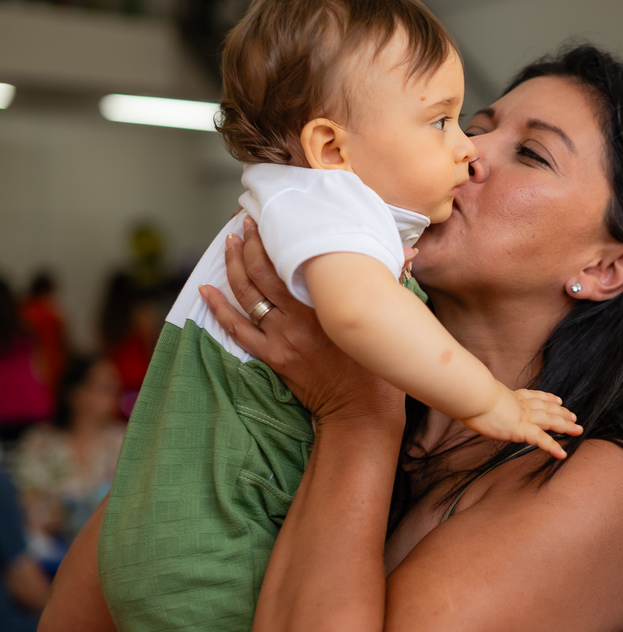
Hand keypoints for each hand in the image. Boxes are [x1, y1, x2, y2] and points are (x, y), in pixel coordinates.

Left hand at [199, 217, 408, 425]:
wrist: (361, 412)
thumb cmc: (380, 367)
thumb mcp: (390, 319)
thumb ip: (394, 282)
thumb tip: (407, 254)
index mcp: (326, 306)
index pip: (292, 262)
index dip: (274, 238)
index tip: (268, 219)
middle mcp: (299, 318)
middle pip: (263, 273)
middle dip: (249, 245)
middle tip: (243, 226)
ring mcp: (282, 339)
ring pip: (247, 295)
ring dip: (233, 267)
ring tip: (228, 245)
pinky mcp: (273, 358)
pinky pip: (237, 330)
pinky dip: (219, 309)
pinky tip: (206, 291)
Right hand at [459, 384, 581, 459]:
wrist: (473, 395)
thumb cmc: (469, 395)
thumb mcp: (476, 396)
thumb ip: (479, 400)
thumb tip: (466, 401)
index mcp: (511, 396)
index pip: (534, 396)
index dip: (547, 397)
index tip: (557, 398)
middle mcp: (521, 404)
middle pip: (547, 407)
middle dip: (561, 411)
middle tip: (574, 416)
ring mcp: (523, 416)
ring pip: (550, 421)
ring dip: (565, 425)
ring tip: (578, 430)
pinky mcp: (522, 429)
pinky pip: (541, 440)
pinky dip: (553, 447)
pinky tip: (562, 454)